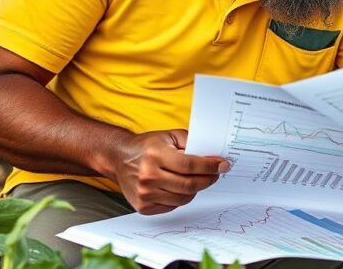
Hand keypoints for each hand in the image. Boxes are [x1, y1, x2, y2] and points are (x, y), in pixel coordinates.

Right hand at [106, 129, 228, 214]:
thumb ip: (191, 143)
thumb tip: (213, 156)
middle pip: (189, 185)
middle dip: (208, 179)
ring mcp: (144, 193)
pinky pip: (173, 206)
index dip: (210, 166)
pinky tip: (180, 187)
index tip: (223, 165)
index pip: (190, 165)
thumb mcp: (169, 136)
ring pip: (183, 198)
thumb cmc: (147, 146)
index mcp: (155, 155)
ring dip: (196, 189)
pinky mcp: (143, 206)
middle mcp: (148, 176)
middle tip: (216, 174)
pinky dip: (181, 197)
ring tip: (197, 179)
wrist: (119, 158)